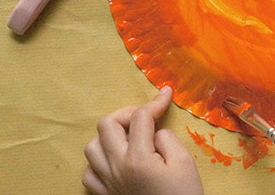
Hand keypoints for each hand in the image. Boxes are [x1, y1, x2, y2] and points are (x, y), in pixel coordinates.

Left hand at [82, 87, 203, 194]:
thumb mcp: (185, 163)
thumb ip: (167, 138)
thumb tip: (154, 130)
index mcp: (138, 158)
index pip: (140, 117)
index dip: (155, 101)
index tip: (166, 93)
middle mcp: (116, 167)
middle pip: (107, 124)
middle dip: (127, 114)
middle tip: (145, 118)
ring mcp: (107, 182)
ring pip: (92, 146)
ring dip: (110, 136)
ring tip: (130, 139)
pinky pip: (89, 172)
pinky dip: (100, 161)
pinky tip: (117, 161)